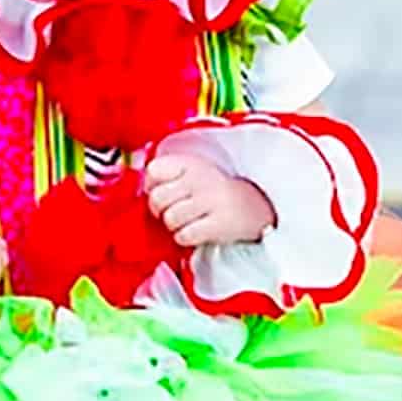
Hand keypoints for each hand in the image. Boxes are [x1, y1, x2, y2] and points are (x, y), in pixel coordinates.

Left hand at [145, 155, 275, 247]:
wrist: (257, 206)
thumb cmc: (217, 192)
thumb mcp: (195, 172)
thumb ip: (169, 175)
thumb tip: (143, 189)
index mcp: (192, 162)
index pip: (154, 170)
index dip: (152, 186)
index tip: (163, 192)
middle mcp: (201, 178)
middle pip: (157, 198)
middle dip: (160, 210)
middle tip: (174, 211)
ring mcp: (211, 200)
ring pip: (170, 219)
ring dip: (175, 226)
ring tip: (189, 222)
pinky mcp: (219, 223)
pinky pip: (184, 235)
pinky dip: (186, 238)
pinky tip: (197, 231)